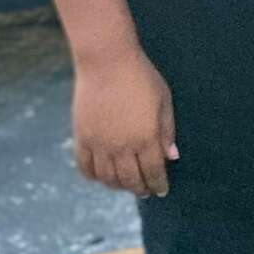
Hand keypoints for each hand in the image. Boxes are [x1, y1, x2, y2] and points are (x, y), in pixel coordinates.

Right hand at [73, 50, 177, 198]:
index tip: (161, 190)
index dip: (158, 184)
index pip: (153, 172)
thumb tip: (171, 156)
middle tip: (145, 191)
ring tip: (125, 184)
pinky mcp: (82, 138)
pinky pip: (85, 167)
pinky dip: (94, 177)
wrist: (106, 62)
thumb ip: (167, 130)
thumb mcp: (163, 100)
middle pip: (130, 180)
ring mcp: (100, 144)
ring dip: (118, 185)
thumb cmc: (141, 77)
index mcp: (146, 138)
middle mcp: (122, 147)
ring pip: (108, 178)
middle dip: (140, 188)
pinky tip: (101, 176)